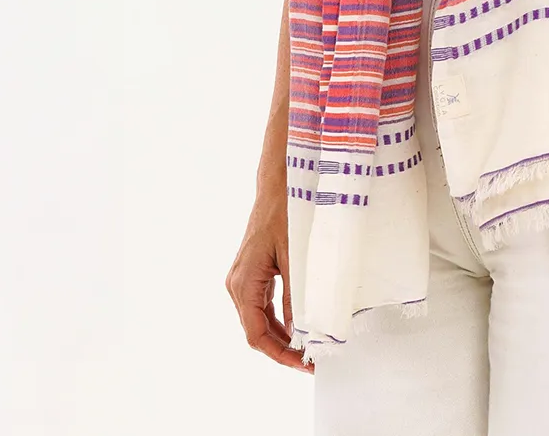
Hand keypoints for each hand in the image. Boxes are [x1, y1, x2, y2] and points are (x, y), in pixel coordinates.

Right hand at [226, 193, 312, 373]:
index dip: (279, 354)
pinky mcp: (253, 273)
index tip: (302, 364)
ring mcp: (244, 279)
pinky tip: (298, 326)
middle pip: (257, 330)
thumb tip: (304, 331)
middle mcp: (238, 284)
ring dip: (281, 336)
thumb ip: (297, 297)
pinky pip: (263, 305)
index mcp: (244, 283)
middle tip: (310, 360)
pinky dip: (279, 319)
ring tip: (306, 348)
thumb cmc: (285, 214)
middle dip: (282, 348)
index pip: (256, 334)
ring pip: (260, 320)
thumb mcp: (295, 258)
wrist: (278, 185)